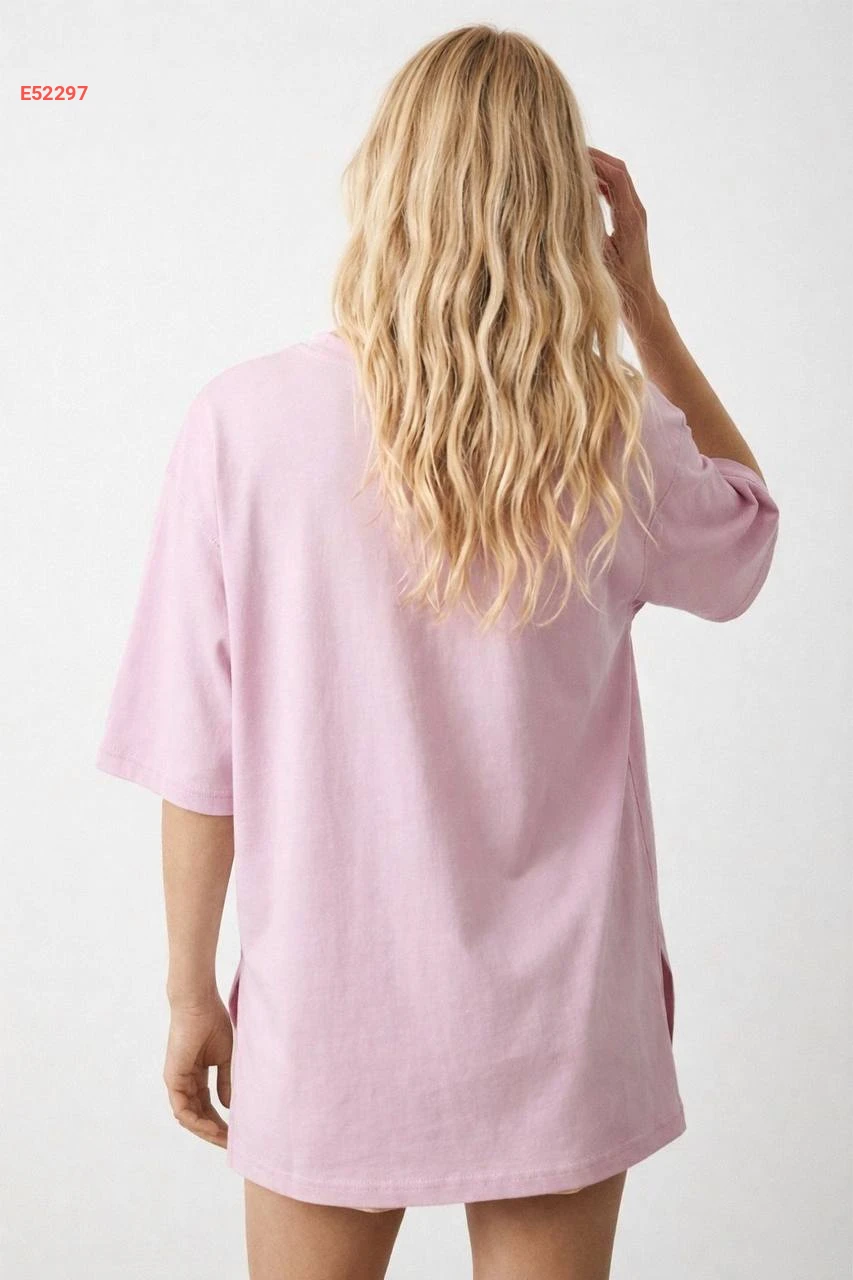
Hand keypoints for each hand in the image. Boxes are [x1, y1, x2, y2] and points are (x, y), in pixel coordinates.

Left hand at [163, 998, 231, 1148]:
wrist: (199, 1004)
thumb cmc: (213, 1023)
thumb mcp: (226, 1058)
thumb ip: (226, 1081)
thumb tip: (229, 1106)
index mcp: (196, 1076)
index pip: (208, 1107)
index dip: (222, 1122)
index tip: (238, 1133)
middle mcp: (185, 1082)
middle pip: (199, 1116)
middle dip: (215, 1132)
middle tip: (233, 1143)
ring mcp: (177, 1082)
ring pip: (190, 1118)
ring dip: (207, 1131)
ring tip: (226, 1139)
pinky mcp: (173, 1080)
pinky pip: (182, 1110)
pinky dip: (196, 1122)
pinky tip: (212, 1127)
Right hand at [588, 147, 665, 339]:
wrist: (640, 302)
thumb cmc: (620, 287)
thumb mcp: (599, 259)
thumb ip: (589, 231)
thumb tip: (571, 209)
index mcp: (630, 217)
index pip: (615, 175)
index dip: (594, 160)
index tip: (572, 153)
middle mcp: (636, 211)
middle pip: (617, 170)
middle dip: (595, 157)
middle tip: (568, 149)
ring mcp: (634, 215)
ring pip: (616, 179)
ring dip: (597, 168)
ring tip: (572, 163)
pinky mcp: (630, 221)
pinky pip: (615, 192)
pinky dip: (599, 183)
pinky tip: (581, 185)